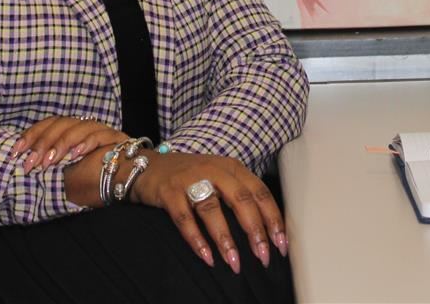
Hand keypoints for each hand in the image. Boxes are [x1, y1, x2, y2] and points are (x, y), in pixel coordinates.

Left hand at [14, 116, 125, 172]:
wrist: (128, 183)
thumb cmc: (94, 181)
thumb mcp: (64, 175)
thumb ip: (49, 165)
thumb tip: (25, 163)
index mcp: (71, 132)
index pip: (48, 124)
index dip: (31, 135)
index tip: (16, 152)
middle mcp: (85, 127)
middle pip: (60, 123)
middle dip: (42, 143)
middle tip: (31, 163)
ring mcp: (101, 130)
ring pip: (78, 127)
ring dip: (61, 144)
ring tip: (50, 162)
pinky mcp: (116, 138)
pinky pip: (98, 135)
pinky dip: (85, 144)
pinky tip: (75, 156)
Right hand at [129, 151, 288, 272]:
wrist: (147, 166)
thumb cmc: (189, 176)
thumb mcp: (219, 177)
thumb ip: (240, 195)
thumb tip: (265, 230)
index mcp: (231, 167)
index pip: (259, 191)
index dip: (272, 218)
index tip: (281, 243)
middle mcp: (213, 170)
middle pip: (241, 199)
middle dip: (254, 230)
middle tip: (263, 256)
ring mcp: (189, 179)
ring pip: (212, 209)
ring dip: (226, 239)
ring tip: (235, 263)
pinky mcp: (169, 192)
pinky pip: (184, 218)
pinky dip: (196, 239)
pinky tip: (206, 257)